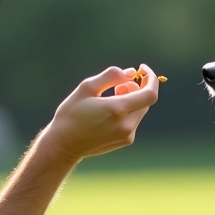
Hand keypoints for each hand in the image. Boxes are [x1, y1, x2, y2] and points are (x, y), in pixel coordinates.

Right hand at [41, 64, 160, 162]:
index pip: (150, 94)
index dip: (150, 79)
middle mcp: (126, 124)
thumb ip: (111, 76)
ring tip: (110, 100)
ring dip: (132, 100)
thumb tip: (130, 73)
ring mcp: (127, 135)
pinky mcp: (125, 141)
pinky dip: (127, 112)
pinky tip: (109, 113)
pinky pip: (134, 121)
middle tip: (117, 87)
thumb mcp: (87, 88)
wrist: (64, 144)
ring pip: (140, 111)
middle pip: (146, 101)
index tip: (142, 69)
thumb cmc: (72, 114)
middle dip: (136, 88)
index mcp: (117, 109)